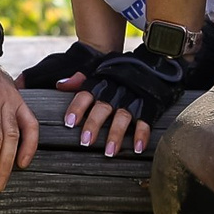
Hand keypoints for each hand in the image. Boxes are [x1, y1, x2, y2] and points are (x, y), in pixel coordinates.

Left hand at [58, 50, 183, 158]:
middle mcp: (116, 90)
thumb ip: (79, 78)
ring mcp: (134, 98)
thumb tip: (60, 85)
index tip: (69, 123)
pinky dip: (142, 135)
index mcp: (102, 82)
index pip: (86, 94)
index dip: (77, 108)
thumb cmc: (120, 69)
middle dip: (94, 124)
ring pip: (123, 117)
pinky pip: (146, 121)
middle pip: (103, 107)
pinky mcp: (150, 105)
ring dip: (116, 135)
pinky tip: (138, 148)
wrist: (153, 61)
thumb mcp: (99, 67)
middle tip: (85, 141)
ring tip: (109, 152)